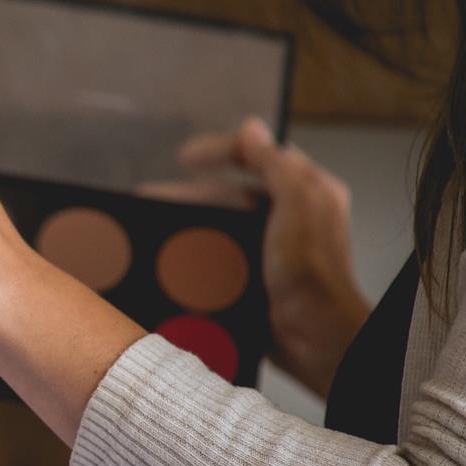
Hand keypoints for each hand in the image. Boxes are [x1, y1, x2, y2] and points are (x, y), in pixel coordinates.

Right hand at [173, 117, 370, 397]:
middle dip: (190, 193)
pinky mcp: (257, 273)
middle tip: (151, 198)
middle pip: (232, 190)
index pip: (260, 155)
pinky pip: (219, 251)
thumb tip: (251, 128)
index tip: (184, 157)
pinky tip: (171, 252)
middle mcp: (293, 214)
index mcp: (309, 191)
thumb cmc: (311, 273)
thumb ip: (275, 164)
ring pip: (221, 222)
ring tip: (152, 224)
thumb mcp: (297, 204)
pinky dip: (195, 249)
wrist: (315, 337)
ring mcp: (273, 246)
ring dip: (187, 221)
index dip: (221, 150)